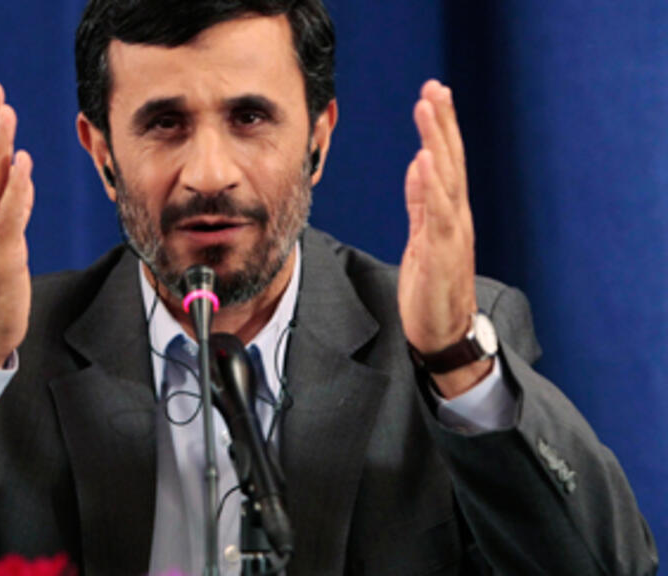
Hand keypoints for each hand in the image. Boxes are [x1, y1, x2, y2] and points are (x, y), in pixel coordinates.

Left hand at [398, 80, 490, 396]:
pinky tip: (425, 160)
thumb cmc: (432, 289)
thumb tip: (417, 166)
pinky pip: (438, 214)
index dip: (440, 127)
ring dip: (437, 141)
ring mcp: (451, 234)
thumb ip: (422, 203)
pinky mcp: (442, 253)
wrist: (443, 334)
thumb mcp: (422, 238)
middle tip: (434, 86)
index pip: (445, 162)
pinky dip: (432, 185)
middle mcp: (455, 218)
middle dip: (442, 122)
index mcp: (448, 214)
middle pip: (450, 161)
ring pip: (446, 178)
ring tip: (428, 108)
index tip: (433, 93)